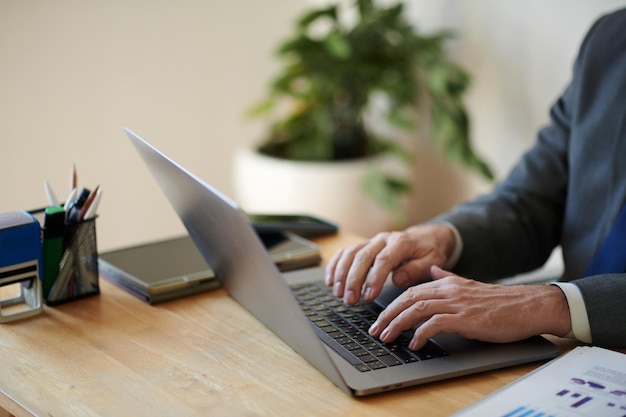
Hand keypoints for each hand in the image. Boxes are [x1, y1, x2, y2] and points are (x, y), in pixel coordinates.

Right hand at [325, 224, 456, 304]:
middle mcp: (383, 239)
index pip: (383, 260)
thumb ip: (416, 270)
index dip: (374, 278)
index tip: (368, 296)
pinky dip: (335, 265)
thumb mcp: (432, 261)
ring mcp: (371, 241)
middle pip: (362, 256)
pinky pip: (345, 252)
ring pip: (350, 253)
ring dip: (341, 274)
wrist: (427, 237)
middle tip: (350, 300)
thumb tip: (397, 279)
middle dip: (353, 280)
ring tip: (338, 294)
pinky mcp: (364, 245)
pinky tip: (330, 281)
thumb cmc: (429, 251)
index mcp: (401, 242)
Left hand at [369, 266, 571, 349]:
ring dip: (398, 324)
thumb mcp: (468, 285)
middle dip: (388, 315)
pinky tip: (414, 343)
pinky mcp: (466, 318)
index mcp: (447, 282)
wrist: (527, 306)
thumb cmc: (499, 301)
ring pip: (417, 309)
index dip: (392, 305)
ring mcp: (457, 303)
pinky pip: (435, 324)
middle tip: (376, 330)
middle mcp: (448, 290)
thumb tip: (432, 271)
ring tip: (387, 337)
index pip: (410, 292)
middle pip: (408, 299)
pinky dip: (421, 334)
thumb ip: (447, 277)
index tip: (380, 319)